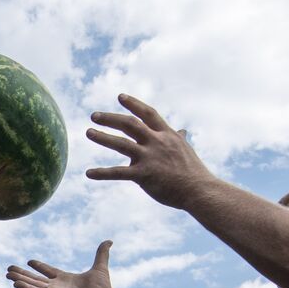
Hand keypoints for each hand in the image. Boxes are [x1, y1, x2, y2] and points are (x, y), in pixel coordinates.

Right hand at [6, 241, 118, 287]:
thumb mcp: (100, 268)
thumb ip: (101, 254)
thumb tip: (109, 241)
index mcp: (65, 279)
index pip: (48, 271)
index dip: (39, 266)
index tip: (29, 261)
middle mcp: (56, 286)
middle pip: (35, 278)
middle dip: (22, 273)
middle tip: (9, 268)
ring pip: (32, 285)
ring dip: (19, 279)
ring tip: (6, 274)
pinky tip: (15, 283)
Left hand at [86, 94, 214, 209]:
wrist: (199, 190)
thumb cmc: (193, 172)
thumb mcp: (186, 150)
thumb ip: (179, 138)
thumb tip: (182, 130)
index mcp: (167, 135)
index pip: (148, 114)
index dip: (134, 104)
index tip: (120, 97)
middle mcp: (157, 142)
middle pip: (130, 124)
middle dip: (111, 118)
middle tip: (94, 116)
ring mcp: (150, 157)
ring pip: (121, 144)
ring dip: (103, 138)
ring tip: (88, 132)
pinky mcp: (144, 175)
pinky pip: (119, 172)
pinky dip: (102, 173)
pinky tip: (88, 174)